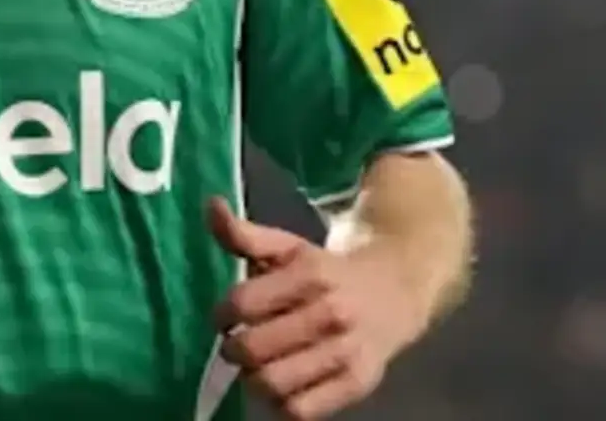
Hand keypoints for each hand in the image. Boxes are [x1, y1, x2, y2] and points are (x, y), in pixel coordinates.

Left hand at [207, 197, 419, 419]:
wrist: (395, 291)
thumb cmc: (326, 270)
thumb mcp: (287, 246)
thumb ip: (244, 234)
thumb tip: (211, 205)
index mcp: (309, 274)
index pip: (242, 303)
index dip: (221, 315)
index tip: (224, 318)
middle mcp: (330, 312)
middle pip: (253, 348)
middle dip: (233, 349)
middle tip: (236, 346)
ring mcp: (346, 351)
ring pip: (274, 383)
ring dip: (253, 379)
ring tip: (256, 367)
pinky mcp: (358, 383)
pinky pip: (303, 411)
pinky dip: (282, 404)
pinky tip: (282, 386)